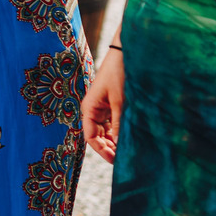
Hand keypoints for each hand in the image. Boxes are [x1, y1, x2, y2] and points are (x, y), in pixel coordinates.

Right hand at [80, 47, 122, 161]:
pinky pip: (111, 124)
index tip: (115, 160)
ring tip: (126, 151)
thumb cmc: (118, 74)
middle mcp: (93, 110)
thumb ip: (118, 122)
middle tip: (123, 159)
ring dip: (113, 141)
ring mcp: (101, 108)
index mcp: (89, 108)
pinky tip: (126, 139)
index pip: (90, 136)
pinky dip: (118, 132)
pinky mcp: (110, 105)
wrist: (124, 54)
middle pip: (97, 136)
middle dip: (108, 148)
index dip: (101, 150)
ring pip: (105, 131)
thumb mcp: (119, 101)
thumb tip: (117, 143)